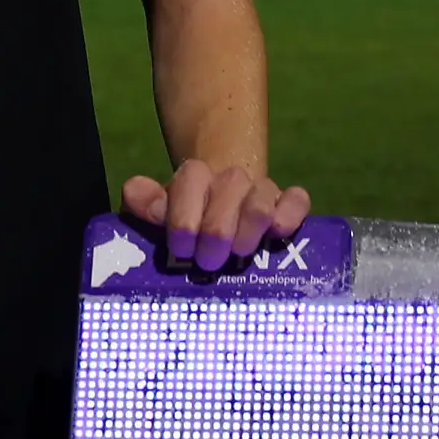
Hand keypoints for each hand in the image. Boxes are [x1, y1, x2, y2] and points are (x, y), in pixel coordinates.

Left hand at [123, 161, 309, 274]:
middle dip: (215, 238)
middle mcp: (230, 178)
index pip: (191, 183)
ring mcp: (262, 189)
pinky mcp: (289, 203)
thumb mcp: (157, 211)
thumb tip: (141, 197)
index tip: (180, 249)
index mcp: (194, 176)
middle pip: (227, 200)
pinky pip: (297, 202)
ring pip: (261, 207)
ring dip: (247, 238)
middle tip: (208, 262)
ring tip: (238, 255)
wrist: (221, 207)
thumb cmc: (185, 220)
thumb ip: (143, 203)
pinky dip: (288, 219)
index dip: (183, 221)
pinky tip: (276, 236)